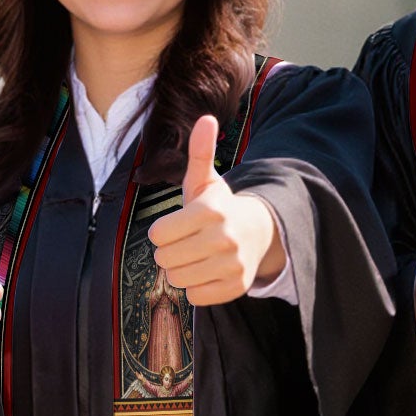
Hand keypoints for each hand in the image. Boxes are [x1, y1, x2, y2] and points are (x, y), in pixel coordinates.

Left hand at [146, 114, 281, 304]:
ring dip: (180, 270)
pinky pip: (195, 296)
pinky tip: (206, 271)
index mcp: (211, 211)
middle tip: (185, 243)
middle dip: (169, 252)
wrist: (257, 232)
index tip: (176, 226)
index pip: (158, 234)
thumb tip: (206, 118)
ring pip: (178, 280)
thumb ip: (199, 152)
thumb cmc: (219, 207)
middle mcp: (224, 239)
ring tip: (195, 256)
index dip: (161, 232)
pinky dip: (196, 287)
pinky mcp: (236, 287)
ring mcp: (232, 265)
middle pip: (164, 259)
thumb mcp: (205, 180)